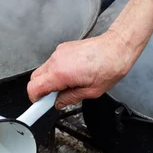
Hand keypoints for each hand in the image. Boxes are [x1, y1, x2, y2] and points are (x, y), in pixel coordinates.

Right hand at [27, 0, 152, 108]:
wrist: (118, 47)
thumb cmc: (109, 66)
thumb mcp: (91, 92)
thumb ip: (69, 98)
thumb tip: (58, 103)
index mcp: (60, 73)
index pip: (34, 88)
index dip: (35, 99)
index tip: (40, 106)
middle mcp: (56, 60)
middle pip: (34, 78)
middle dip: (40, 90)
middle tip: (54, 98)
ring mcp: (58, 52)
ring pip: (43, 70)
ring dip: (49, 81)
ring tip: (67, 86)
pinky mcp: (63, 48)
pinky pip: (52, 63)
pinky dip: (56, 72)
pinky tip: (71, 76)